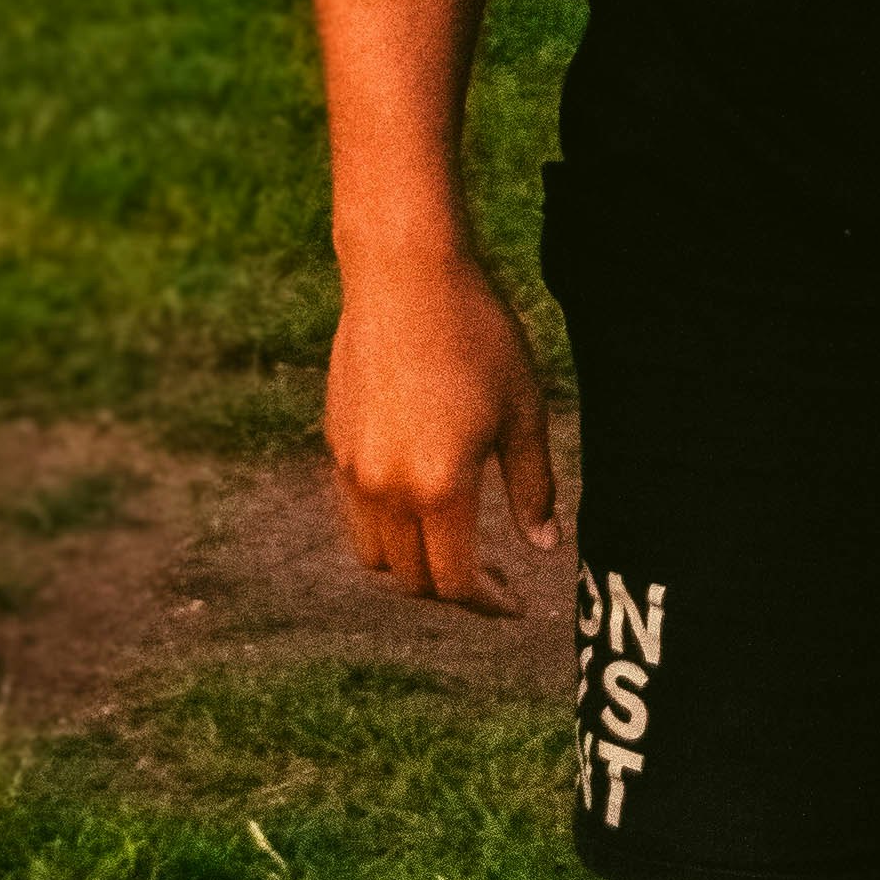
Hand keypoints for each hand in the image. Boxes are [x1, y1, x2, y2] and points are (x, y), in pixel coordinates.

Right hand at [325, 251, 559, 606]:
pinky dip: (386, 528)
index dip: (487, 604)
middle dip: (454, 590)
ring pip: (374, 555)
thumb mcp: (523, 411)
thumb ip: (534, 487)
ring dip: (412, 565)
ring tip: (452, 544)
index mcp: (439, 487)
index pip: (455, 581)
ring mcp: (352, 468)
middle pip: (413, 579)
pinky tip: (421, 500)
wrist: (405, 274)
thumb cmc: (478, 335)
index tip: (515, 603)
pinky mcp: (334, 443)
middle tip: (493, 577)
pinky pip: (354, 513)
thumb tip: (545, 546)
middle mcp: (386, 488)